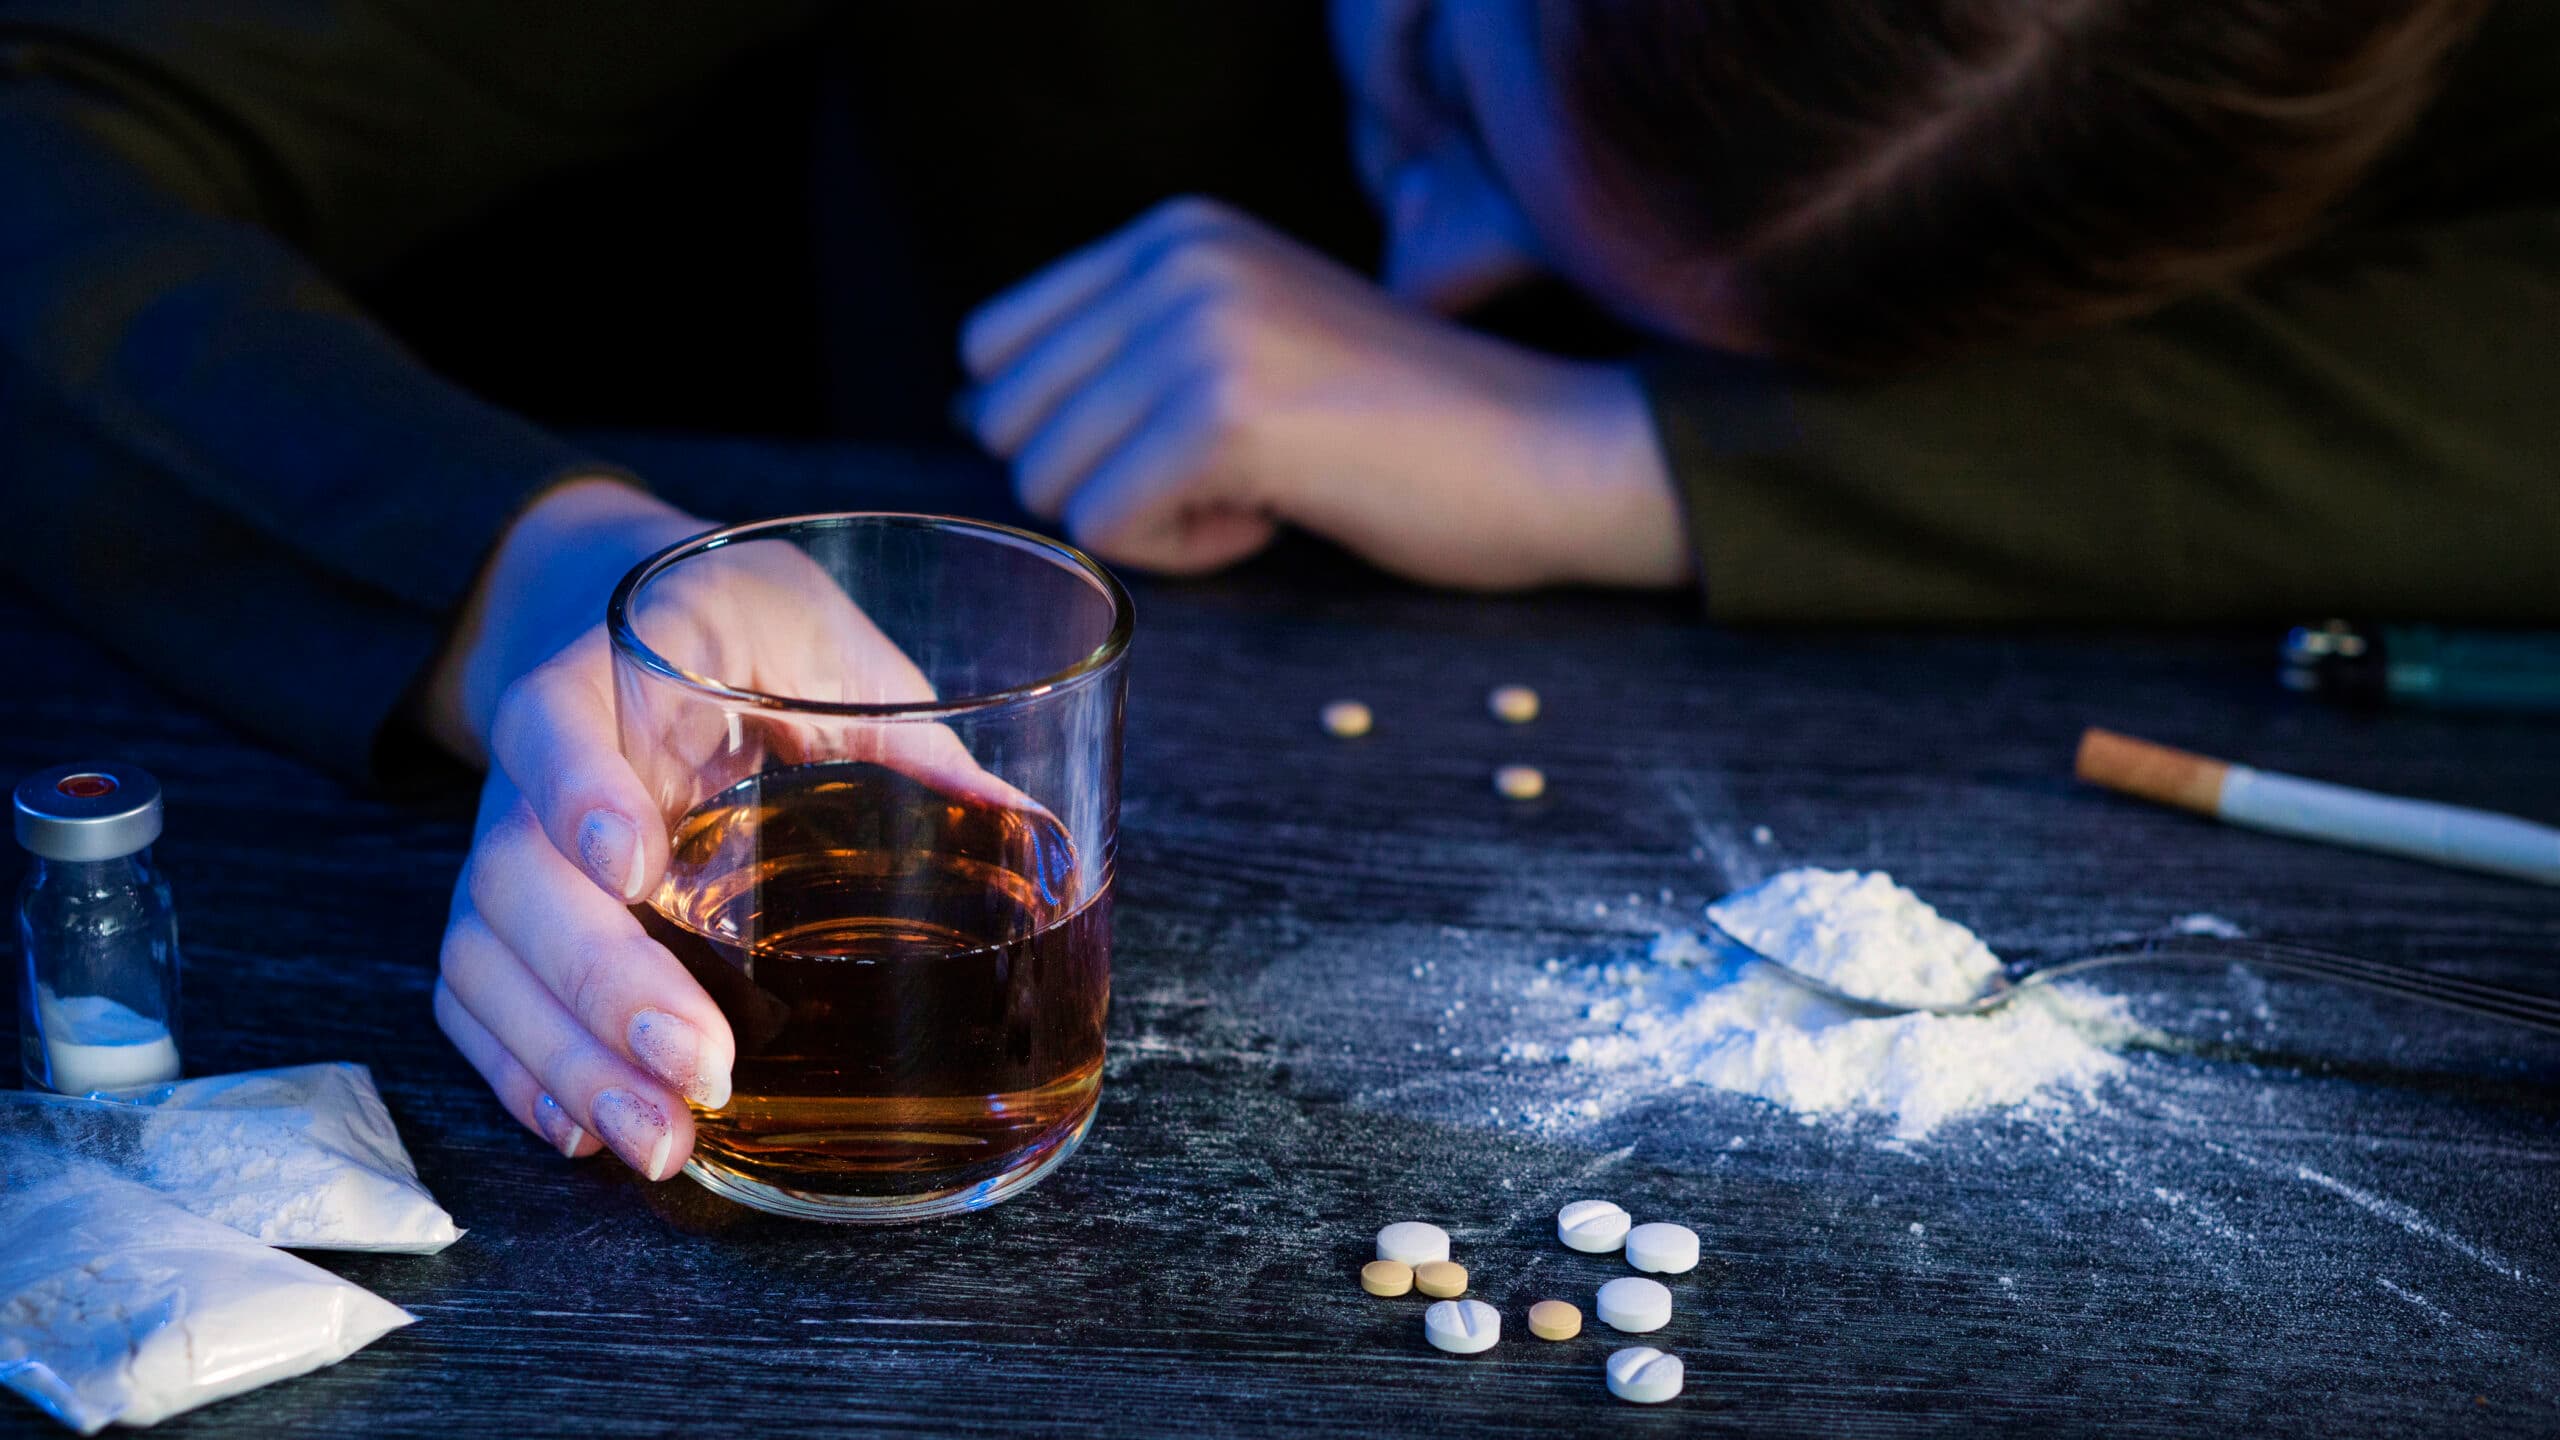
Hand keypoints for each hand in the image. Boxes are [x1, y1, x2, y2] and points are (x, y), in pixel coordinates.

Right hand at [421, 483, 1004, 1179]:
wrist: (641, 617)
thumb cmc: (752, 630)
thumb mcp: (827, 637)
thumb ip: (906, 725)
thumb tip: (1023, 825)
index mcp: (615, 668)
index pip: (557, 720)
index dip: (581, 792)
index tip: (638, 867)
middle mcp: (540, 766)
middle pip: (520, 876)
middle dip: (603, 984)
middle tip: (701, 1069)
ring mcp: (515, 843)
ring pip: (487, 955)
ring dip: (568, 1059)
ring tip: (660, 1140)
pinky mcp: (512, 913)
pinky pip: (477, 998)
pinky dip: (524, 1072)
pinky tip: (588, 1133)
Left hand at [960, 197, 1691, 589]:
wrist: (1544, 451)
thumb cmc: (1400, 427)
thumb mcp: (1245, 346)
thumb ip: (1119, 360)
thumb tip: (974, 412)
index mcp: (1173, 231)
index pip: (994, 347)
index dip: (1068, 432)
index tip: (1190, 444)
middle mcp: (1174, 259)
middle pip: (1013, 422)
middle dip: (1103, 480)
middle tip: (1229, 472)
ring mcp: (1195, 329)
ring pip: (1055, 481)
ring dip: (1153, 520)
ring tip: (1266, 486)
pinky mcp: (1221, 413)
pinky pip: (1112, 526)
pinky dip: (1187, 553)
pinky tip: (1277, 513)